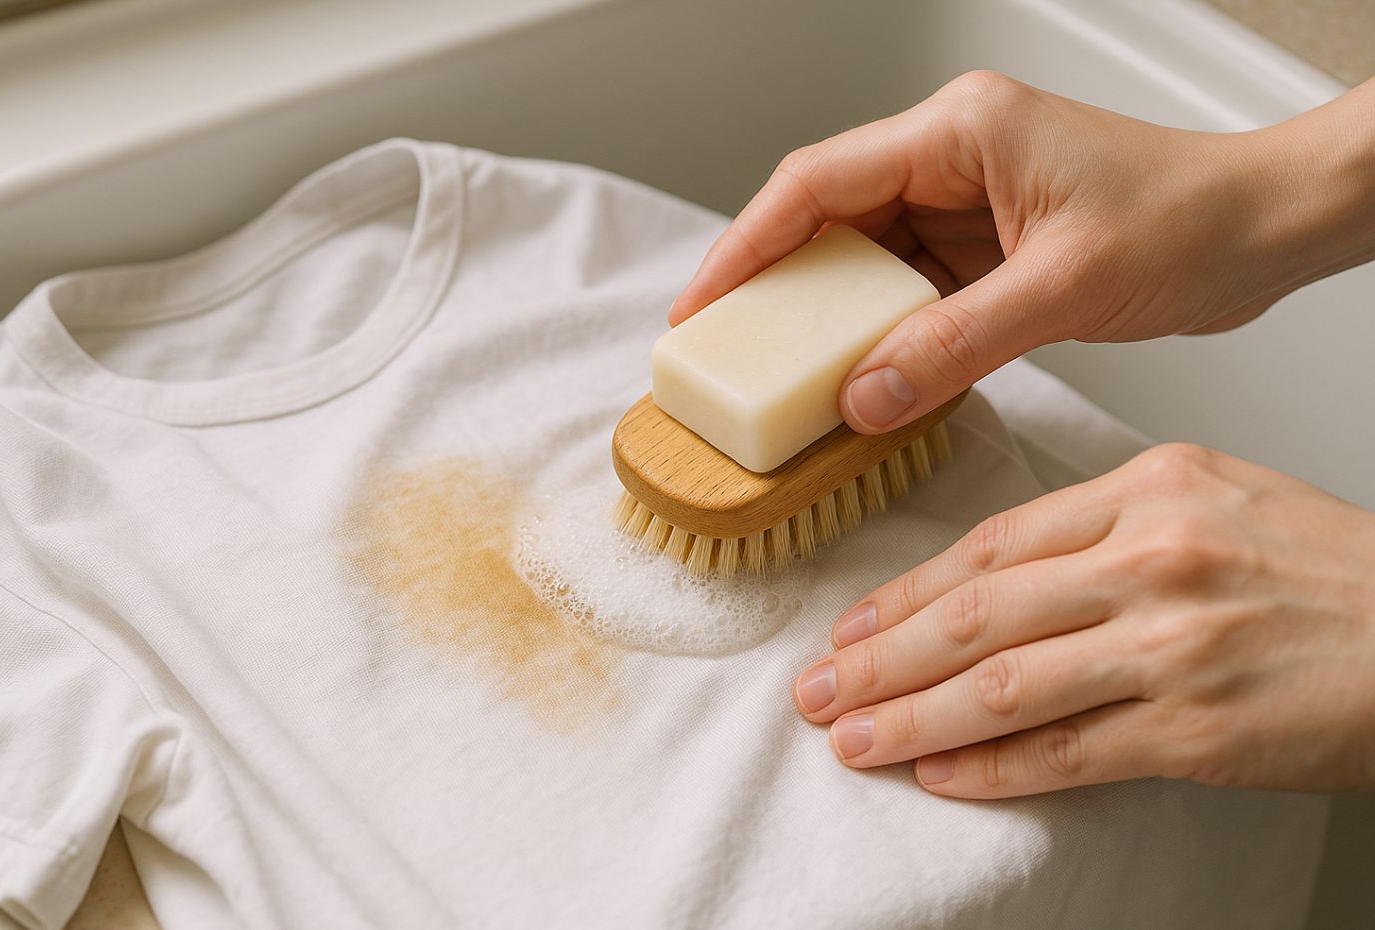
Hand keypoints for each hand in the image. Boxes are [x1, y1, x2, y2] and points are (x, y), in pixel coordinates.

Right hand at [670, 73, 1374, 433]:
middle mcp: (951, 159)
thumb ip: (955, 344)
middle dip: (773, 289)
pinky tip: (859, 379)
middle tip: (725, 353)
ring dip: (826, 322)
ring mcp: (966, 205)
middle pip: (826, 222)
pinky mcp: (984, 250)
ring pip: (862, 263)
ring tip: (781, 379)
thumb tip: (865, 395)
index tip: (702, 307)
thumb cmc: (1191, 218)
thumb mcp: (1064, 287)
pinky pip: (907, 294)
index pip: (817, 185)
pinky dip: (880, 338)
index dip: (746, 247)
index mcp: (959, 133)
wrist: (1263, 230)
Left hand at [792, 443, 1374, 796]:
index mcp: (1148, 490)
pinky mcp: (1200, 729)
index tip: (850, 626)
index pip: (991, 546)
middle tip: (819, 689)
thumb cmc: (1323, 571)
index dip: (905, 593)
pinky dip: (995, 767)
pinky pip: (1070, 752)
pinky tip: (940, 775)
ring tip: (853, 739)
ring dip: (914, 719)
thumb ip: (1100, 528)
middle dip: (881, 659)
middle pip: (978, 613)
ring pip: (1006, 684)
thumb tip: (989, 580)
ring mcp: (1175, 645)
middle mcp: (1153, 559)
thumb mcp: (1209, 502)